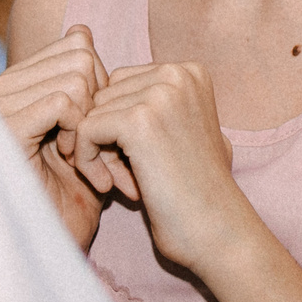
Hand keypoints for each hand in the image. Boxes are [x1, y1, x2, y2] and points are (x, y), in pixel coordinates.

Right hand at [0, 25, 112, 249]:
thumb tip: (81, 28)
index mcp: (15, 84)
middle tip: (105, 154)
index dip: (104, 86)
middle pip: (81, 55)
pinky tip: (79, 167)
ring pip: (77, 76)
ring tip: (91, 165)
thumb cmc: (67, 198)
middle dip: (103, 104)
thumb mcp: (83, 135)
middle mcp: (0, 88)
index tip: (105, 133)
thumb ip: (83, 85)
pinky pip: (65, 101)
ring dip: (96, 125)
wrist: (50, 250)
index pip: (77, 44)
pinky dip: (84, 135)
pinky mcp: (5, 127)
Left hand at [77, 62, 259, 274]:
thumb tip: (111, 90)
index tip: (133, 160)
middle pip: (104, 94)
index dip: (118, 122)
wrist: (217, 229)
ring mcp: (160, 94)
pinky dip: (87, 160)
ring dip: (97, 150)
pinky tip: (108, 185)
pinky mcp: (138, 121)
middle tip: (124, 173)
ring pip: (91, 112)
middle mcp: (178, 74)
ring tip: (123, 180)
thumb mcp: (187, 128)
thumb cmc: (200, 189)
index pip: (121, 83)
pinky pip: (85, 129)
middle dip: (105, 134)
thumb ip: (160, 104)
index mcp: (189, 71)